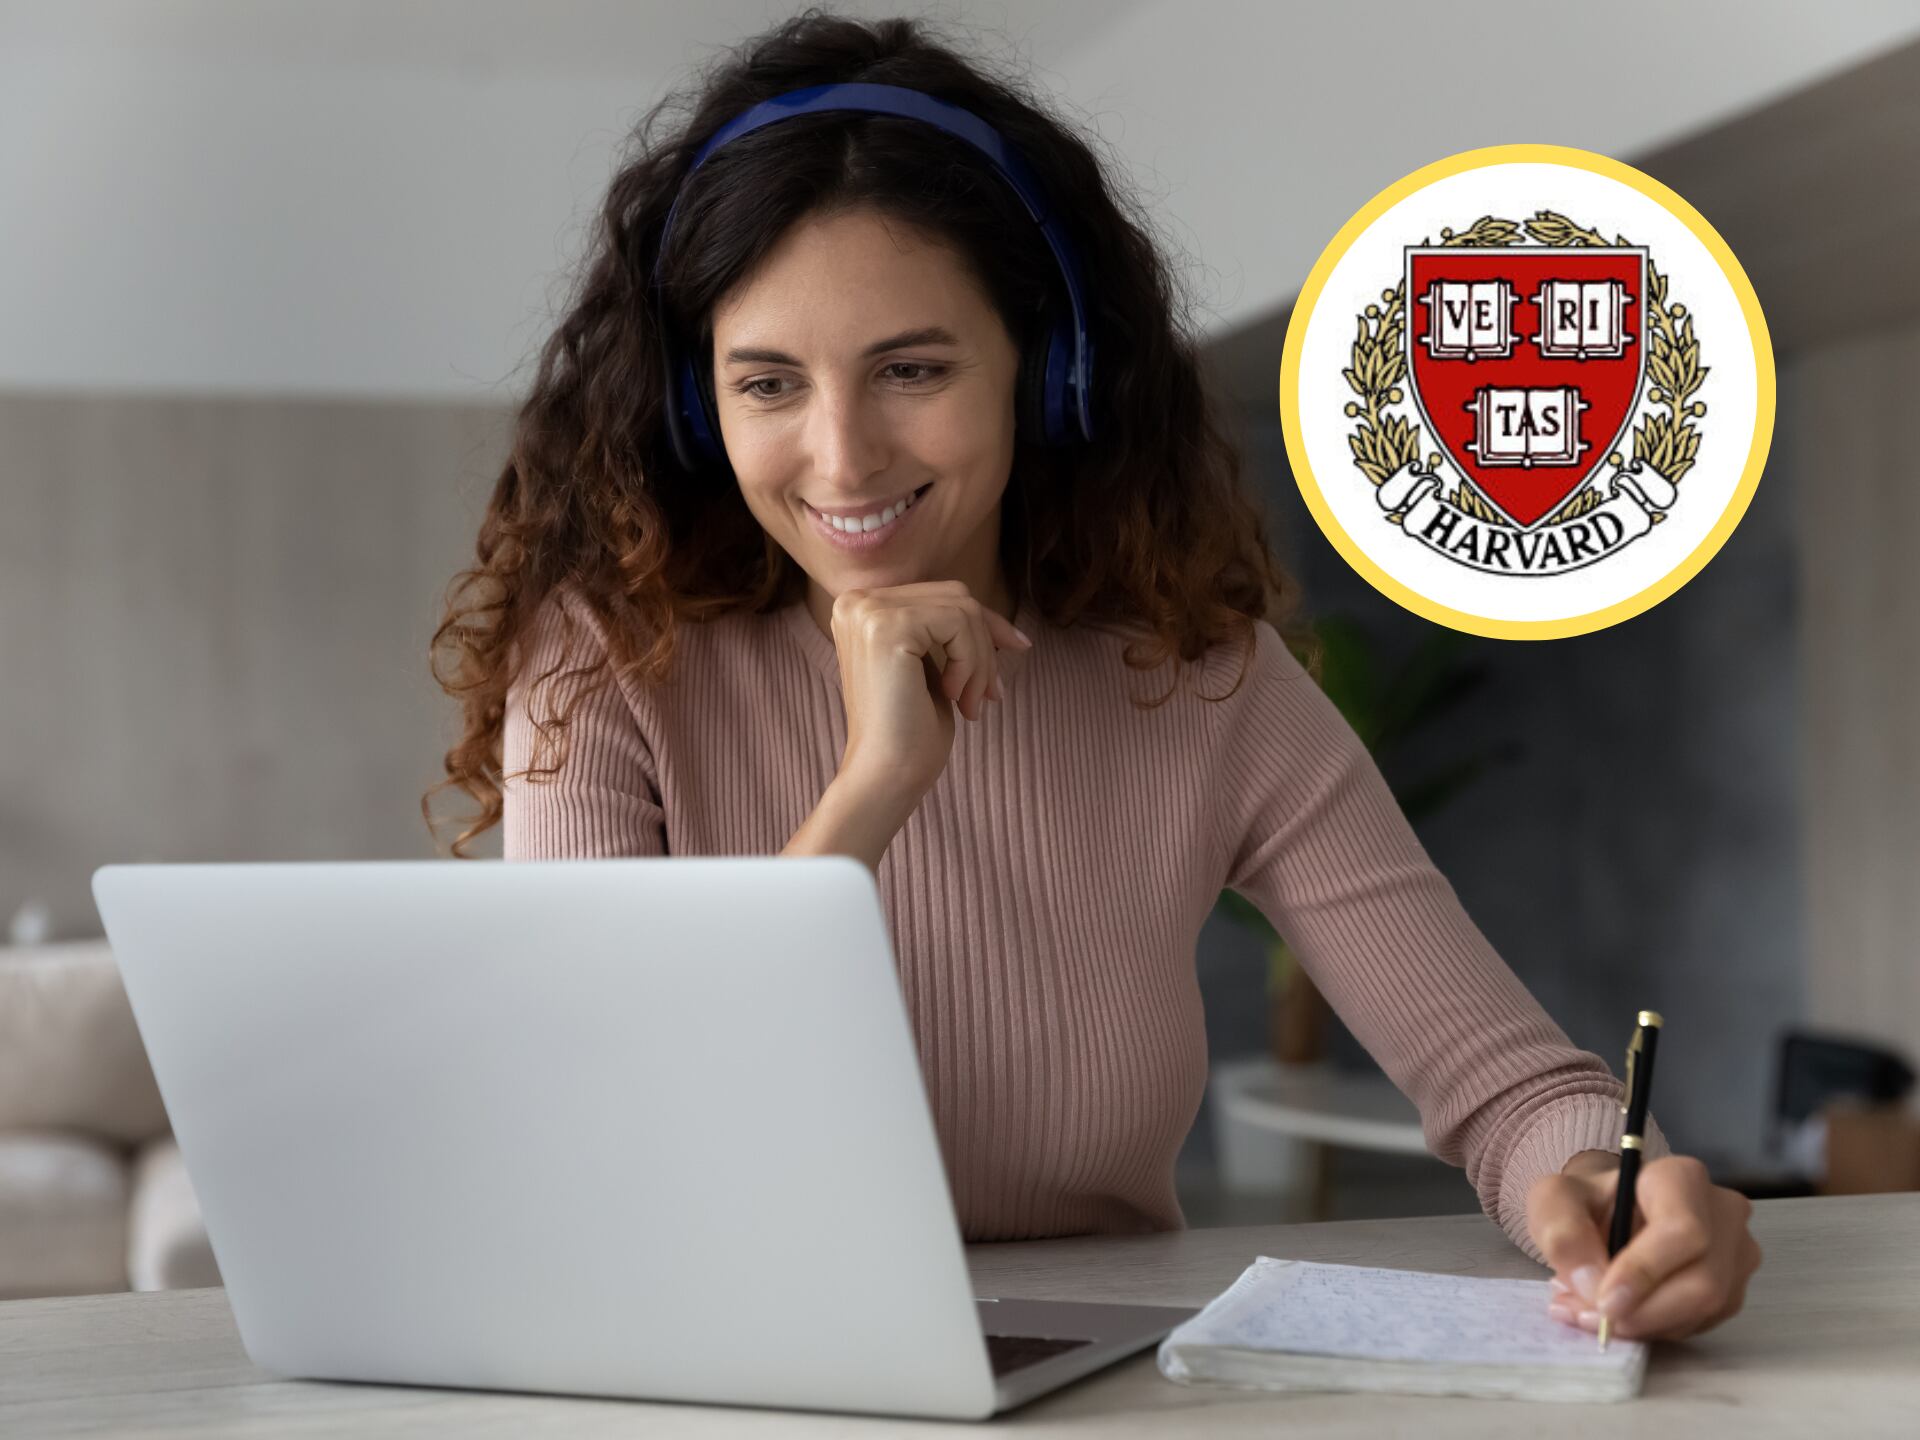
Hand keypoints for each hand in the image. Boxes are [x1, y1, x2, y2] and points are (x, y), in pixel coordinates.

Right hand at [829, 581, 1031, 796]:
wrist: (886, 776)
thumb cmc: (910, 733)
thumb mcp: (931, 669)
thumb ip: (944, 634)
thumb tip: (993, 619)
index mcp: (861, 609)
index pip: (940, 595)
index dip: (984, 623)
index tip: (1017, 647)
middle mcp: (856, 601)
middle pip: (955, 596)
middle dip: (986, 643)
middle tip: (991, 692)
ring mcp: (867, 611)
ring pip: (962, 609)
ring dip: (980, 660)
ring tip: (971, 703)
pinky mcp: (885, 626)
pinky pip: (958, 623)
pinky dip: (970, 662)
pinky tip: (955, 696)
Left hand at [1526, 1151, 1761, 1340]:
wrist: (1607, 1212)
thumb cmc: (1586, 1201)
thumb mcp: (1554, 1201)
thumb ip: (1563, 1233)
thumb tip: (1590, 1283)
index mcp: (1682, 1178)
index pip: (1683, 1230)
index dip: (1645, 1272)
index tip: (1603, 1301)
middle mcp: (1723, 1213)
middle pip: (1702, 1282)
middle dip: (1643, 1313)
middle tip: (1591, 1319)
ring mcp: (1735, 1254)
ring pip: (1703, 1310)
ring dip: (1645, 1325)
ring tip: (1591, 1313)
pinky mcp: (1732, 1290)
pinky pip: (1700, 1323)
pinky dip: (1655, 1329)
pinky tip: (1620, 1315)